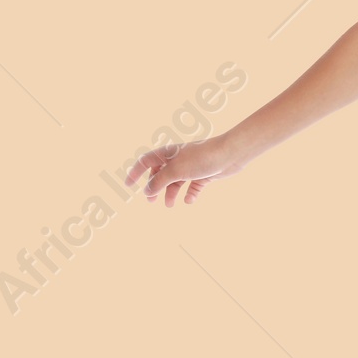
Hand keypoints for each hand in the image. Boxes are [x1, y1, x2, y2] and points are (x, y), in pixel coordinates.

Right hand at [126, 132, 247, 206]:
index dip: (135, 172)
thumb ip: (159, 181)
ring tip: (169, 205)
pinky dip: (190, 194)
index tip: (128, 185)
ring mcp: (192, 166)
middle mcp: (178, 158)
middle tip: (151, 202)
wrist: (230, 154)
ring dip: (171, 193)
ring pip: (176, 182)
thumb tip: (147, 191)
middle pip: (160, 173)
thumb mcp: (175, 171)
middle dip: (154, 187)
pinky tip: (189, 200)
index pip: (145, 161)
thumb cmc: (201, 158)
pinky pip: (193, 186)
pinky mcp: (204, 174)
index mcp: (167, 153)